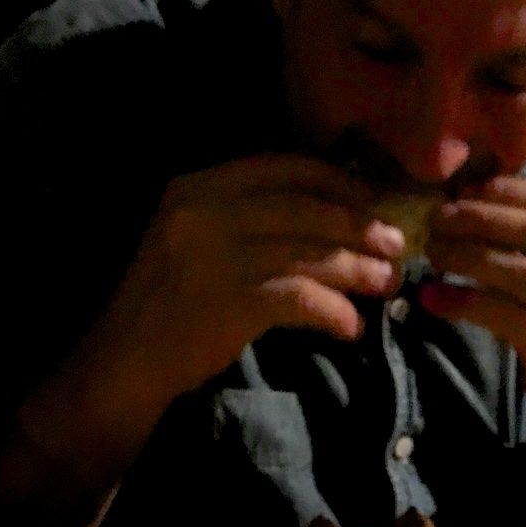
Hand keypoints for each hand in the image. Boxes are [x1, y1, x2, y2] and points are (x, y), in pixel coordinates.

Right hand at [107, 156, 404, 396]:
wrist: (128, 358)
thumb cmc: (177, 301)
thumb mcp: (202, 240)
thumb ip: (253, 219)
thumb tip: (338, 216)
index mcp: (200, 186)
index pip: (284, 168)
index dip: (337, 182)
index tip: (372, 201)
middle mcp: (204, 210)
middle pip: (304, 209)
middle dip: (358, 227)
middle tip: (398, 246)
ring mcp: (214, 255)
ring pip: (307, 253)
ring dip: (356, 270)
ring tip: (387, 284)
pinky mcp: (227, 301)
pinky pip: (299, 298)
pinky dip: (333, 311)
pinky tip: (350, 327)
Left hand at [421, 177, 525, 443]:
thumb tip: (473, 205)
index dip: (504, 191)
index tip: (463, 191)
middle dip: (479, 218)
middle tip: (438, 220)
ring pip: (518, 269)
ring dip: (468, 256)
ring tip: (432, 253)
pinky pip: (502, 313)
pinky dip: (462, 302)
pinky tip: (433, 299)